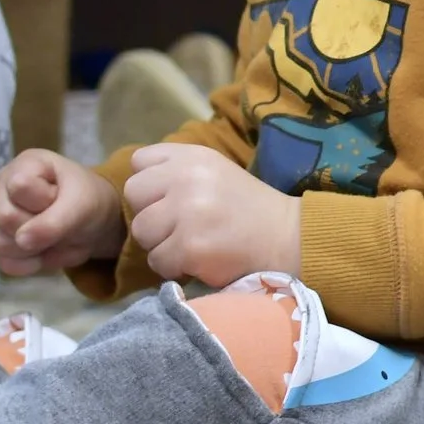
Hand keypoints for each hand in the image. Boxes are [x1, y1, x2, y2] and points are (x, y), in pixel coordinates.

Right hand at [0, 149, 124, 275]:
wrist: (96, 224)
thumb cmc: (89, 202)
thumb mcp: (82, 206)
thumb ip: (54, 221)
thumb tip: (21, 240)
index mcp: (25, 165)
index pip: (20, 187)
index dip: (44, 201)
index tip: (61, 197)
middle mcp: (3, 186)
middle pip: (6, 218)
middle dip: (40, 227)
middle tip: (61, 220)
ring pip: (2, 244)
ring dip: (36, 249)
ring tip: (55, 236)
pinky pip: (5, 262)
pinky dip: (30, 263)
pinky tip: (44, 253)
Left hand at [122, 144, 301, 289]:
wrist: (288, 238)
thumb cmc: (248, 208)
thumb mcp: (215, 172)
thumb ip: (178, 171)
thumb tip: (140, 188)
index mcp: (194, 156)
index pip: (140, 162)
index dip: (151, 184)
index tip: (171, 198)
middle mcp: (187, 177)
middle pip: (134, 195)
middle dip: (152, 213)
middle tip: (179, 225)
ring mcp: (188, 212)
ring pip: (142, 231)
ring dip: (161, 243)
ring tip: (191, 244)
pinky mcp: (190, 246)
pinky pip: (157, 261)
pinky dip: (174, 267)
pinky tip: (198, 261)